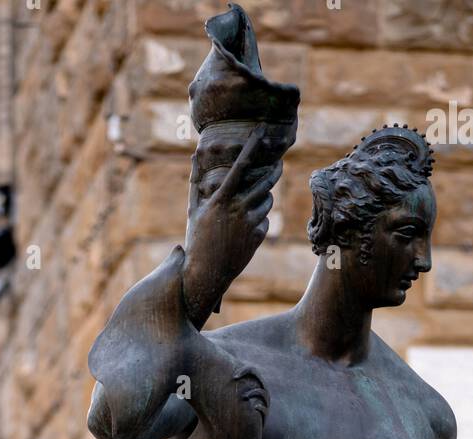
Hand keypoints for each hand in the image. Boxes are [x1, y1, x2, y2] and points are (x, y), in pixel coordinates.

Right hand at [183, 124, 280, 324]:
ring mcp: (250, 223)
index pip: (241, 165)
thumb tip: (193, 155)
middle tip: (278, 163)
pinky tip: (245, 230)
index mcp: (221, 199)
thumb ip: (196, 180)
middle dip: (273, 170)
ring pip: (266, 200)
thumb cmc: (197, 239)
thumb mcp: (194, 210)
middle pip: (265, 181)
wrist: (207, 273)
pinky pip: (265, 220)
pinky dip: (258, 220)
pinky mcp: (258, 236)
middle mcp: (238, 209)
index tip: (262, 130)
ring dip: (262, 198)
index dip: (252, 146)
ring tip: (249, 207)